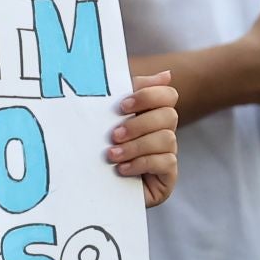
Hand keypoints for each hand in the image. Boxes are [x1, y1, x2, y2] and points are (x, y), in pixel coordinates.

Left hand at [111, 71, 176, 206]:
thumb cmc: (99, 146)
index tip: (122, 105)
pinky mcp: (168, 176)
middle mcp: (165, 131)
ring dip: (136, 146)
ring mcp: (168, 154)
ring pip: (166, 139)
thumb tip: (166, 74)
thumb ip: (131, 92)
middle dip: (139, 124)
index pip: (167, 94)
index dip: (149, 96)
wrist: (91, 185)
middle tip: (114, 134)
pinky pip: (165, 163)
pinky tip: (122, 169)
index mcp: (153, 113)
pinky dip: (141, 163)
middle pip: (168, 115)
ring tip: (112, 155)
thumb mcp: (109, 116)